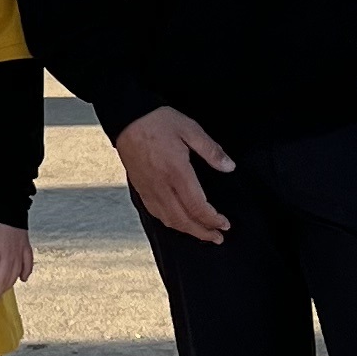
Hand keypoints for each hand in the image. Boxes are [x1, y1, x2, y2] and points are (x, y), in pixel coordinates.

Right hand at [115, 106, 235, 243]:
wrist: (127, 118)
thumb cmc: (156, 121)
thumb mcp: (189, 128)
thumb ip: (211, 150)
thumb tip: (229, 166)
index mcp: (176, 172)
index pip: (197, 207)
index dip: (213, 220)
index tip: (224, 224)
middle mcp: (161, 185)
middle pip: (184, 220)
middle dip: (203, 232)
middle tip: (217, 237)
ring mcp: (149, 189)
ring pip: (168, 220)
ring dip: (187, 231)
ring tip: (201, 234)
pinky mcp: (141, 188)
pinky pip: (155, 213)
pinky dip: (170, 223)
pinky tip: (178, 222)